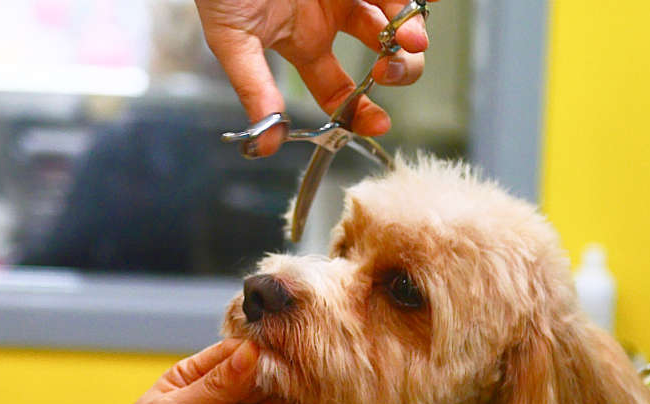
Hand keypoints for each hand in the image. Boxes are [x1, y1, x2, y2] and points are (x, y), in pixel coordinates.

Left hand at [81, 338, 321, 403]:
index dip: (265, 344)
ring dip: (306, 392)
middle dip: (292, 365)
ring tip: (332, 376)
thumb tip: (252, 352)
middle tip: (321, 353)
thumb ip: (215, 387)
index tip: (291, 334)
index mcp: (197, 378)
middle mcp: (225, 401)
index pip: (239, 352)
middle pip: (267, 375)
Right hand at [194, 0, 434, 155]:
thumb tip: (267, 143)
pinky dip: (410, 0)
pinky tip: (416, 8)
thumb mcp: (233, 38)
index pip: (339, 91)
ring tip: (411, 38)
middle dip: (397, 70)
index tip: (379, 124)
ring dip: (410, 32)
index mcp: (303, 43)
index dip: (360, 112)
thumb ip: (253, 88)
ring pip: (397, 17)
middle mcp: (331, 18)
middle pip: (381, 57)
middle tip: (391, 68)